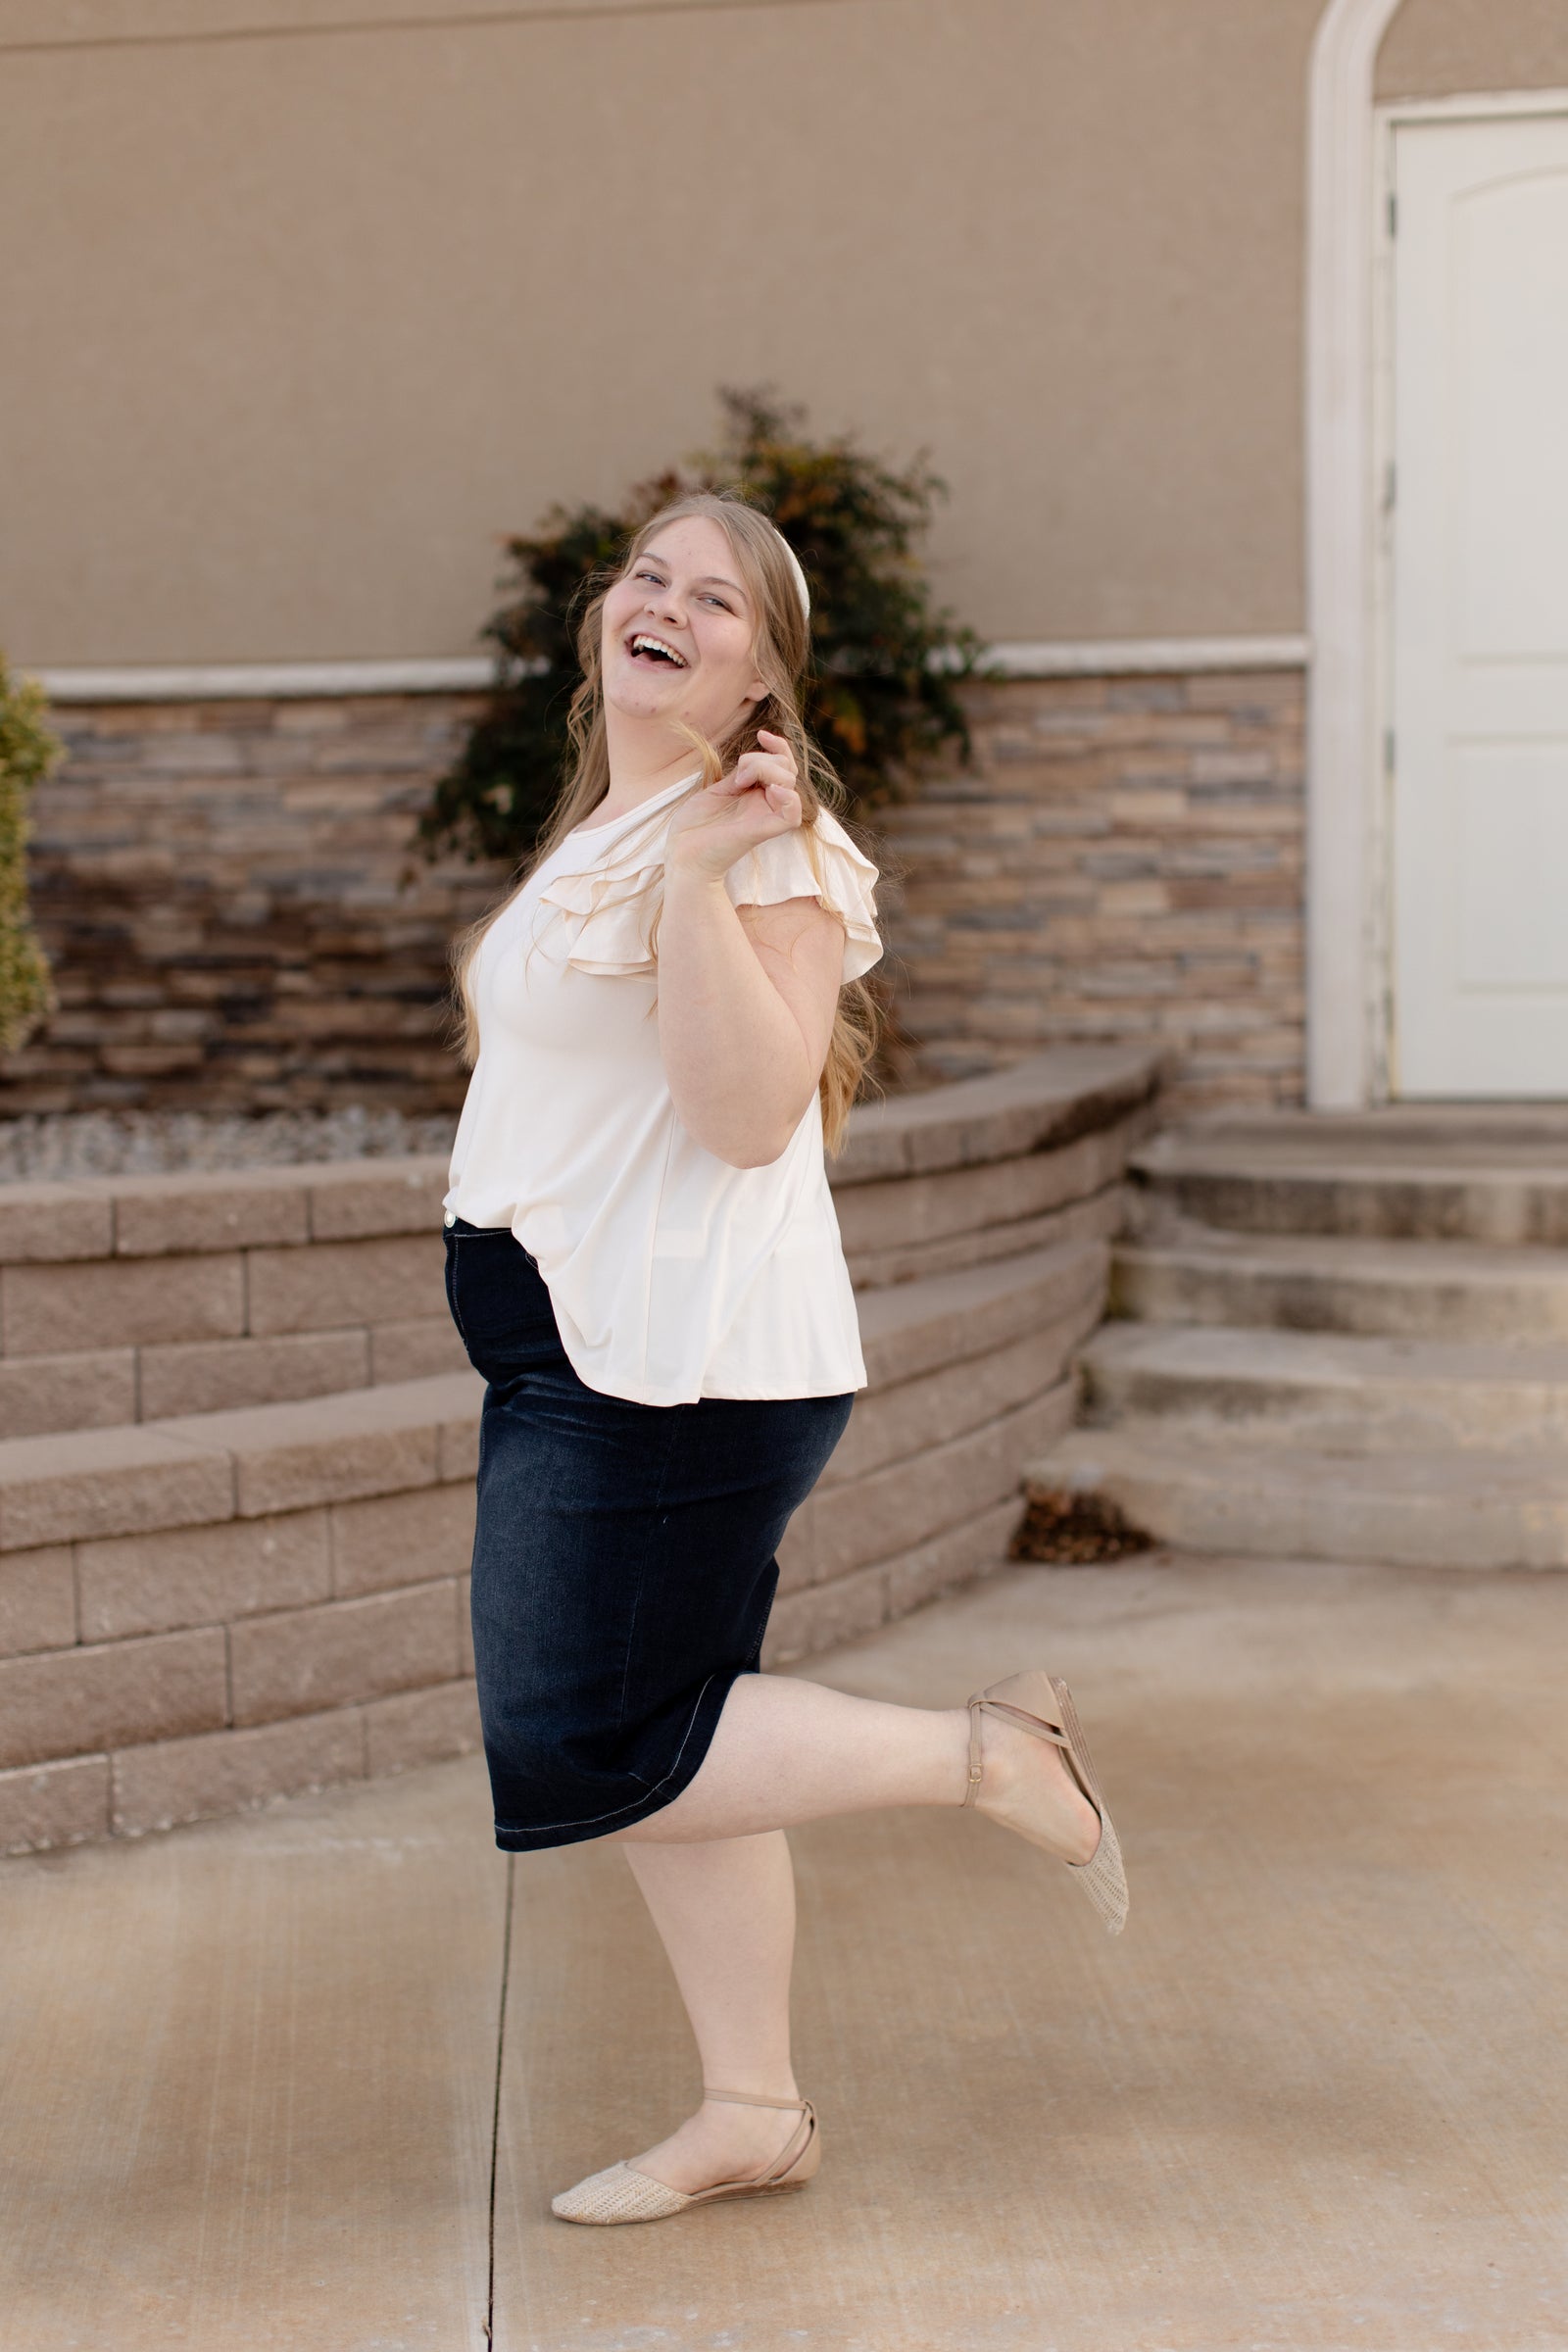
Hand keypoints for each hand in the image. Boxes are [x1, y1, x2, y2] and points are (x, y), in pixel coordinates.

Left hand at [663, 730, 801, 882]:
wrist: (680, 853)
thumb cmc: (694, 826)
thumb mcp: (717, 790)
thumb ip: (740, 775)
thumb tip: (754, 758)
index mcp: (755, 795)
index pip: (784, 766)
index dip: (779, 746)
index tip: (761, 734)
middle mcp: (764, 805)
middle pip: (788, 770)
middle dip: (763, 759)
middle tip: (738, 773)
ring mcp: (764, 817)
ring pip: (790, 784)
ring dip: (766, 770)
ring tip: (741, 781)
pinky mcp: (761, 831)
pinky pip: (792, 814)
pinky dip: (787, 797)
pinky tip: (768, 791)